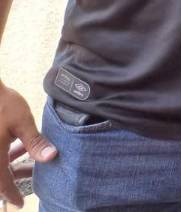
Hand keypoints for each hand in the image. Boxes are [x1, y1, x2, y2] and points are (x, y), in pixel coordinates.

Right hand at [0, 84, 55, 205]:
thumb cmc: (2, 104)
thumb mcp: (22, 122)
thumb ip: (35, 142)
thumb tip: (51, 157)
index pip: (2, 184)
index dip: (11, 195)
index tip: (20, 203)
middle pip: (0, 175)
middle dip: (17, 175)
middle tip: (35, 175)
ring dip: (13, 163)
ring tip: (32, 157)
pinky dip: (6, 153)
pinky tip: (18, 143)